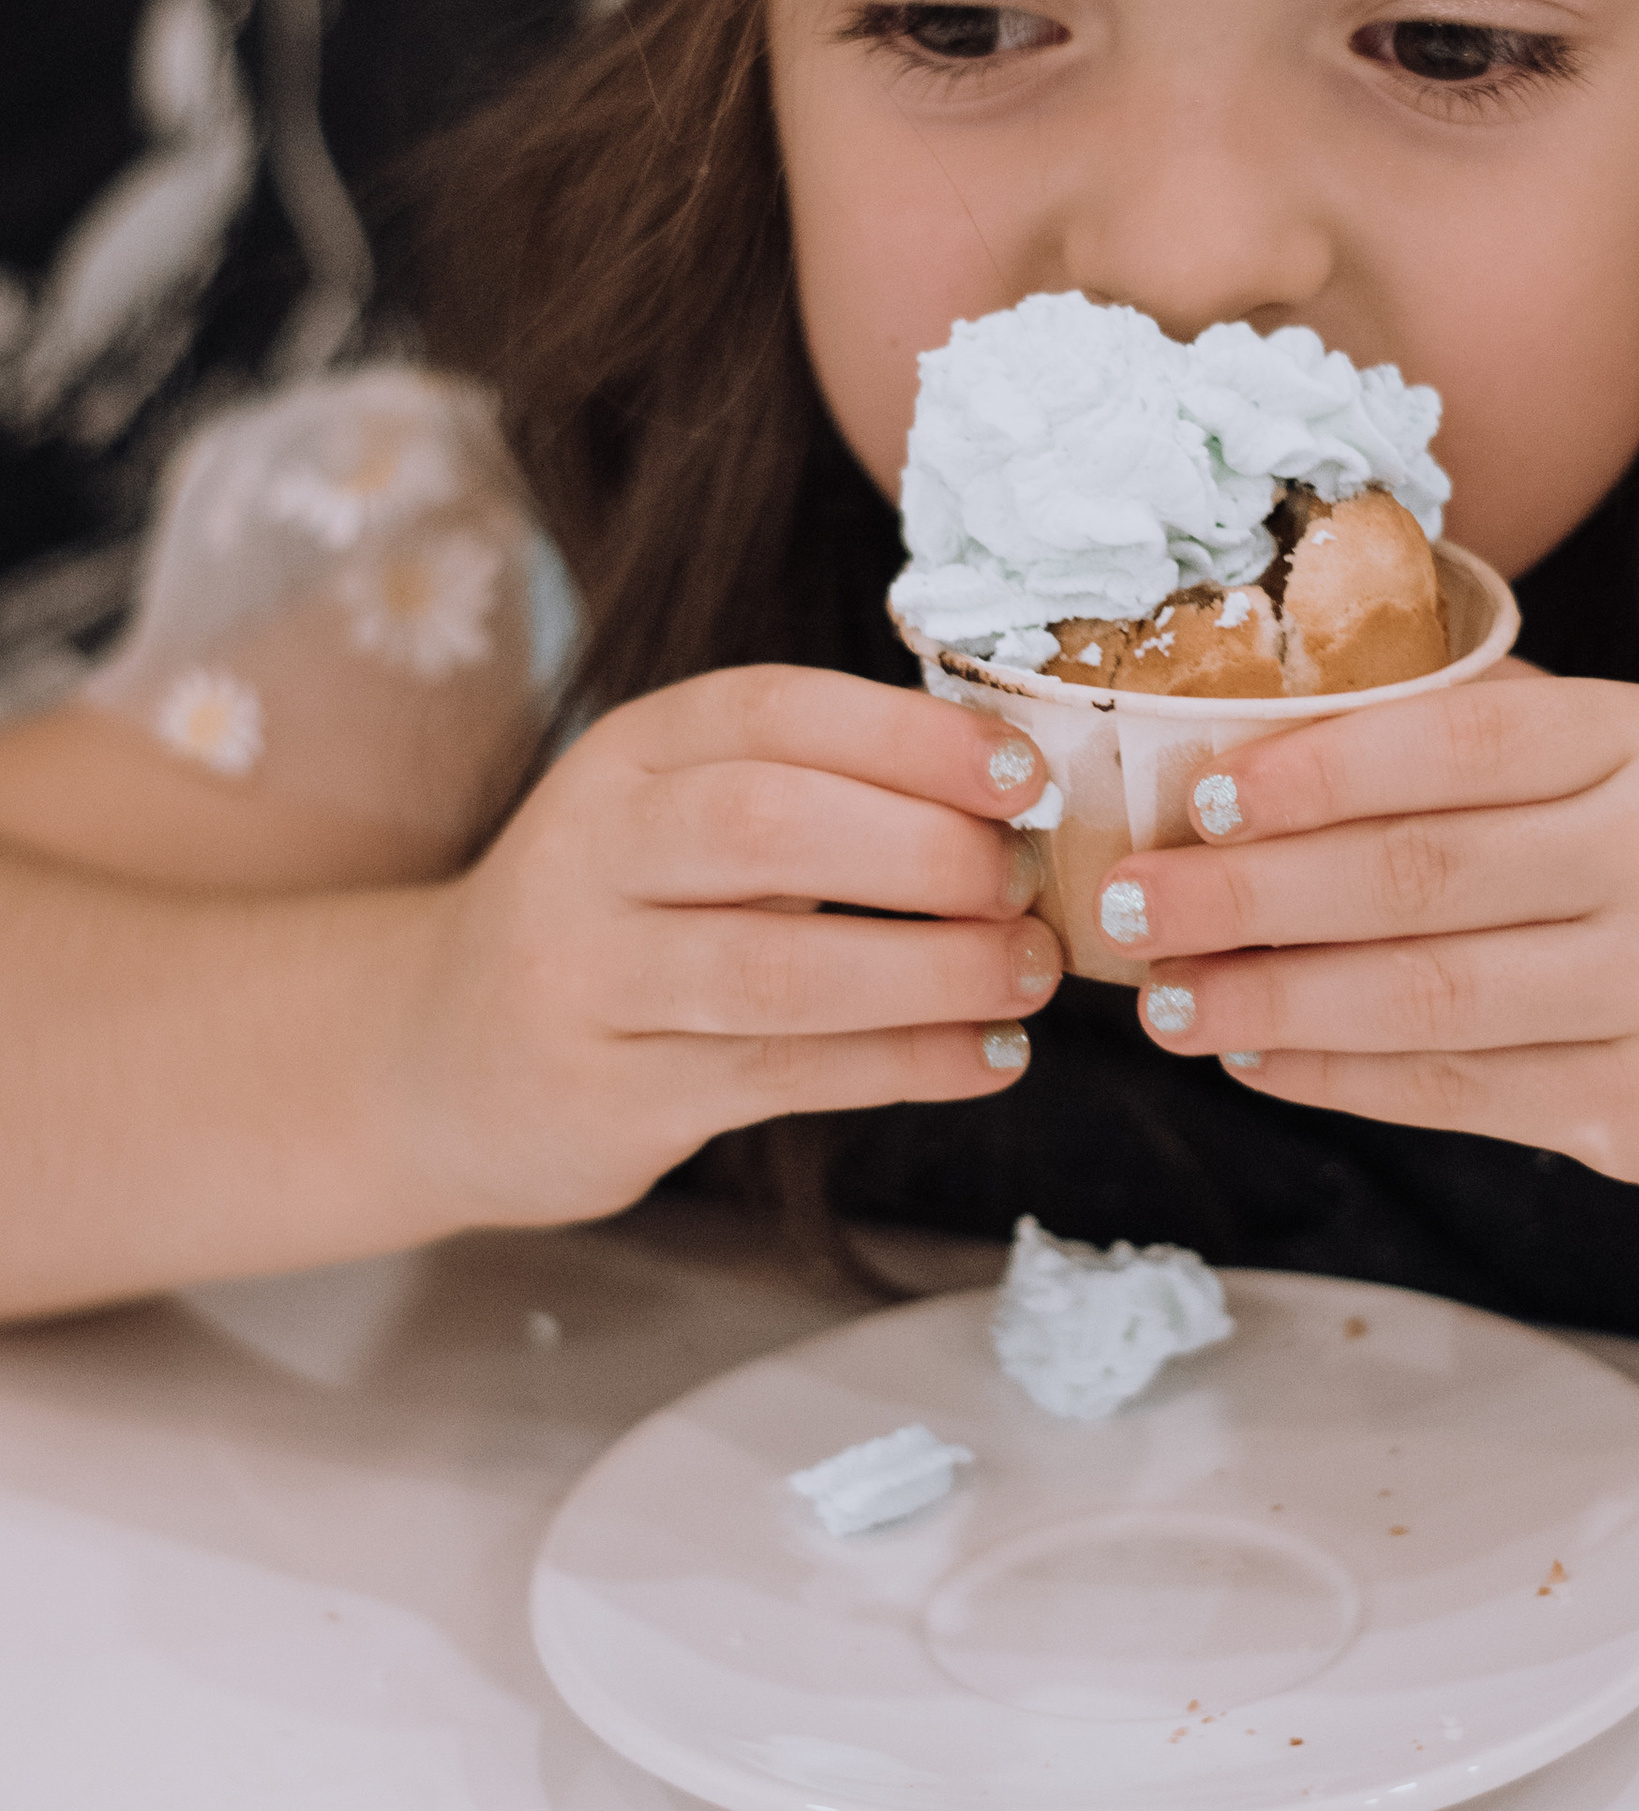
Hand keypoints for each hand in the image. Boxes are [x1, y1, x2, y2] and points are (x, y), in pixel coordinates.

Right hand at [390, 667, 1059, 1229]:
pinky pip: (783, 1077)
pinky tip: (987, 1056)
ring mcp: (585, 980)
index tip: (1022, 775)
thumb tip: (1015, 799)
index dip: (910, 737)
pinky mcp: (608, 1097)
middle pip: (770, 827)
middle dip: (928, 853)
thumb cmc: (620, 921)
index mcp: (628, 756)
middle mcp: (591, 851)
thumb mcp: (677, 819)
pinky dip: (907, 1064)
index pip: (773, 713)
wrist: (437, 1058)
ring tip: (1028, 975)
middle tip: (1026, 885)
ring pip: (779, 971)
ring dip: (934, 973)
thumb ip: (814, 793)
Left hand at [1092, 678, 1638, 1220]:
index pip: (1460, 741)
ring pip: (1425, 1000)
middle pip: (1419, 879)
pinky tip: (1258, 1060)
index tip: (1197, 790)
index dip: (1315, 768)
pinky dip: (1341, 1079)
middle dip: (1248, 894)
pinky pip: (1461, 1095)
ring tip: (1168, 1001)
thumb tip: (1274, 727)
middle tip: (1128, 906)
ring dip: (1272, 1004)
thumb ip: (1504, 742)